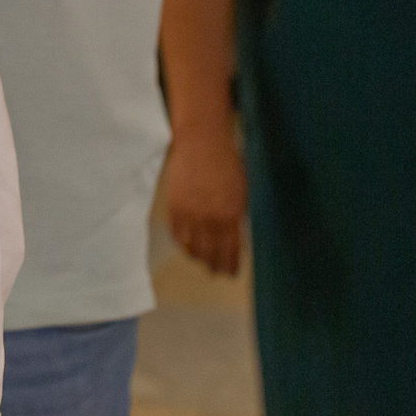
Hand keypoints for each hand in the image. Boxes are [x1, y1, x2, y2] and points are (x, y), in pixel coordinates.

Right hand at [164, 128, 247, 274]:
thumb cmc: (227, 162)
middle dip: (214, 266)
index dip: (230, 265)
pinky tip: (185, 245)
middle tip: (216, 273)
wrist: (202, 142)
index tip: (231, 274)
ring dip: (197, 258)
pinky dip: (181, 243)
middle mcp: (210, 219)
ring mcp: (190, 214)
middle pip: (211, 253)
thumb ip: (237, 215)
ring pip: (192, 247)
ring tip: (200, 261)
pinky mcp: (174, 206)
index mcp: (231, 215)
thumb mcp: (241, 191)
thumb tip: (236, 236)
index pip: (231, 250)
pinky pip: (176, 234)